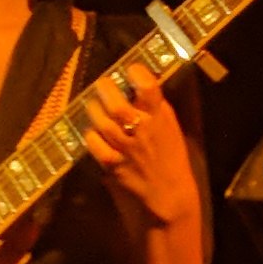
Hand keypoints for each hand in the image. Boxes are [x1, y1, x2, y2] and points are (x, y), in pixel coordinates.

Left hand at [80, 63, 193, 235]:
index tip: (131, 69)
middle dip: (106, 89)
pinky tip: (92, 130)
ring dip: (94, 108)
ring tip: (94, 103)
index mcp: (160, 118)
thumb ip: (154, 107)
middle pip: (117, 105)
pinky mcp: (113, 164)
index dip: (136, 73)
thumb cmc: (172, 157)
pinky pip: (95, 144)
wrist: (169, 194)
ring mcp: (125, 148)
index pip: (148, 88)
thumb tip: (136, 85)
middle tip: (102, 84)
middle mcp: (142, 130)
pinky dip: (90, 134)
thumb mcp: (170, 126)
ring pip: (102, 122)